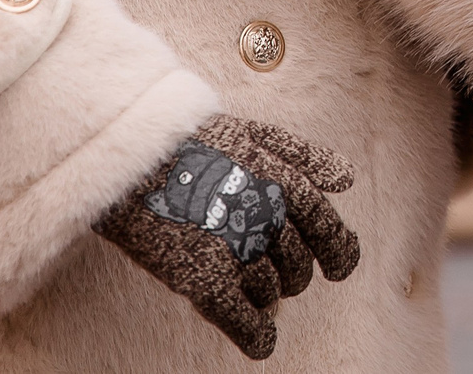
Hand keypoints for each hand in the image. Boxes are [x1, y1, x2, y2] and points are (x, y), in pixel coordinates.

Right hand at [97, 115, 360, 360]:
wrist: (125, 160)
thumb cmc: (187, 144)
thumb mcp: (252, 133)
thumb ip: (303, 155)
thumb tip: (347, 178)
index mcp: (282, 181)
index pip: (328, 230)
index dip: (339, 254)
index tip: (338, 269)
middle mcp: (266, 216)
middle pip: (298, 267)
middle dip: (291, 275)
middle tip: (274, 272)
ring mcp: (235, 250)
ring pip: (271, 294)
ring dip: (265, 298)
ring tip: (246, 286)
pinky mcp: (203, 279)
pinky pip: (244, 321)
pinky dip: (257, 336)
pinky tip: (261, 340)